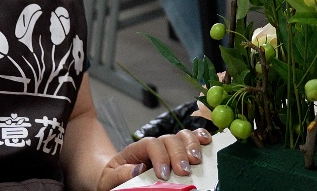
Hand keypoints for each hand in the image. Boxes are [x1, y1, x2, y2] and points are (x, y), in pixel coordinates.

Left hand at [96, 127, 212, 190]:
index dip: (160, 157)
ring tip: (197, 160)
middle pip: (170, 139)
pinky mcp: (178, 151)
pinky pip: (191, 138)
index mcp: (136, 149)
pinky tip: (206, 142)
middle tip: (184, 171)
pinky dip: (200, 137)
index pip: (151, 144)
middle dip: (179, 154)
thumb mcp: (110, 179)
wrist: (117, 179)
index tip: (164, 175)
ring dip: (192, 146)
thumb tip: (137, 170)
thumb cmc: (114, 179)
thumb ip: (120, 174)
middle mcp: (155, 144)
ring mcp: (167, 146)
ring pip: (182, 136)